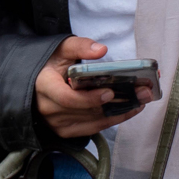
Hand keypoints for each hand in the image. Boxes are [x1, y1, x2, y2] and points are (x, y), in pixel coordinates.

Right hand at [34, 36, 151, 138]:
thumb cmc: (50, 63)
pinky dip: (111, 120)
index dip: (89, 99)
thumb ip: (80, 46)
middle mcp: (49, 109)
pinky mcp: (65, 131)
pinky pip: (92, 129)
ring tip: (141, 100)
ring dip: (119, 113)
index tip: (109, 92)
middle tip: (141, 93)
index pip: (67, 99)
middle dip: (116, 104)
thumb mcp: (61, 48)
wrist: (36, 82)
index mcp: (45, 87)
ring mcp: (56, 123)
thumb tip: (100, 50)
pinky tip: (128, 110)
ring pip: (92, 122)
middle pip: (85, 112)